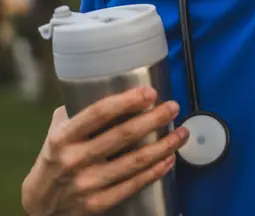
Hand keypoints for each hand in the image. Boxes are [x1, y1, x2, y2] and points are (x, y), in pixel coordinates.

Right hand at [21, 87, 188, 214]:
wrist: (40, 206)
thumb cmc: (55, 159)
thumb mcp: (57, 132)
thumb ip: (80, 111)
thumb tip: (112, 84)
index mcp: (63, 137)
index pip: (98, 113)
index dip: (127, 101)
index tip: (150, 92)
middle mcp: (74, 160)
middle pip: (122, 136)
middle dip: (153, 119)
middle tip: (173, 107)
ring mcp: (86, 185)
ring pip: (133, 162)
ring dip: (163, 146)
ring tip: (182, 133)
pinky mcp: (97, 205)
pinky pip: (133, 185)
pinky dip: (155, 171)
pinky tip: (169, 159)